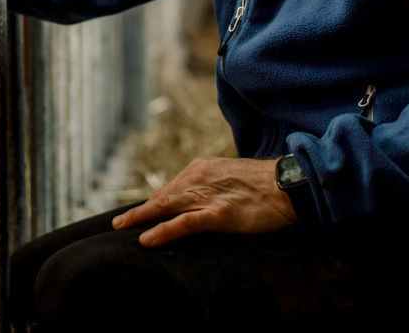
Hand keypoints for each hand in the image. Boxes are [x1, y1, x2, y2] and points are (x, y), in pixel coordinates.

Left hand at [111, 157, 296, 246]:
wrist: (290, 186)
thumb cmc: (265, 186)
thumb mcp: (231, 180)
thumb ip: (211, 189)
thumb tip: (195, 204)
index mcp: (201, 168)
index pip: (171, 188)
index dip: (154, 205)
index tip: (140, 215)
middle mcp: (199, 178)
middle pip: (162, 196)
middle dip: (139, 210)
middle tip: (118, 224)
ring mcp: (207, 196)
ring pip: (165, 207)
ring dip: (140, 218)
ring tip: (121, 229)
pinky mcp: (218, 214)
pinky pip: (183, 224)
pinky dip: (162, 231)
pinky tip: (147, 239)